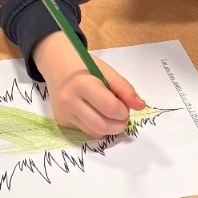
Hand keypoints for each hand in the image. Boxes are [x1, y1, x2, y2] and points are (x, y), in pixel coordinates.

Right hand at [32, 30, 146, 139]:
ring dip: (109, 127)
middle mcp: (68, 101)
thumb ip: (124, 89)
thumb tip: (141, 106)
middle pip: (102, 125)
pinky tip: (94, 113)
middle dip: (119, 124)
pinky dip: (97, 126)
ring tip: (109, 113)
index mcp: (80, 84)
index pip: (110, 108)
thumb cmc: (84, 66)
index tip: (125, 105)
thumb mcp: (106, 71)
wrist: (56, 65)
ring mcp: (63, 114)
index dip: (123, 111)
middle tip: (122, 114)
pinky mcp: (61, 122)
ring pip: (95, 132)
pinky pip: (86, 131)